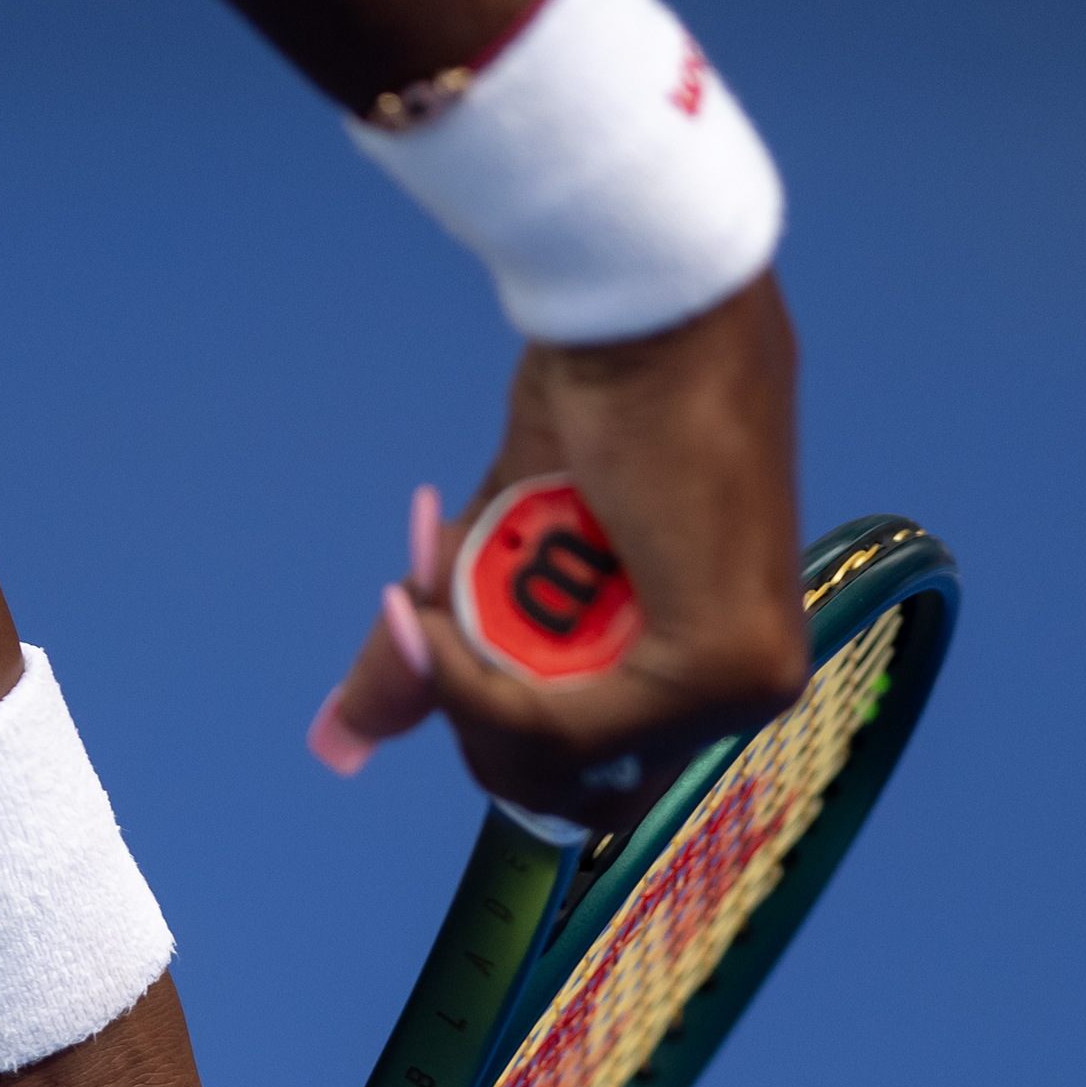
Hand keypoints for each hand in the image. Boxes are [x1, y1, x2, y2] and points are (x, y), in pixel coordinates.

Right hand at [311, 271, 809, 828]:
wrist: (644, 307)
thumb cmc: (599, 394)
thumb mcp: (495, 550)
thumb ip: (440, 653)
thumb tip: (338, 742)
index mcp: (712, 660)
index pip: (584, 768)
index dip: (486, 724)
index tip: (428, 631)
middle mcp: (747, 687)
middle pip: (561, 779)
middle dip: (465, 709)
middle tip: (421, 610)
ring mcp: (744, 683)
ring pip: (554, 760)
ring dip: (460, 682)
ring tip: (431, 588)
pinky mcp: (721, 665)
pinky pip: (561, 730)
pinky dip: (475, 684)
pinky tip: (436, 617)